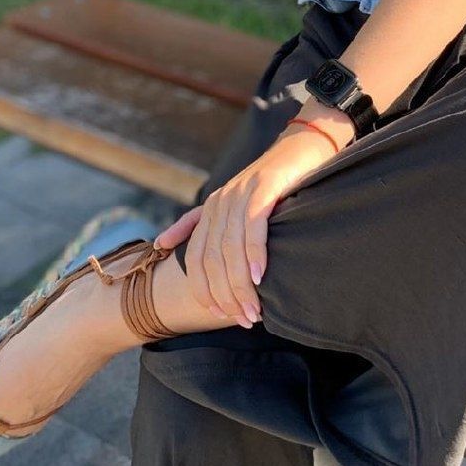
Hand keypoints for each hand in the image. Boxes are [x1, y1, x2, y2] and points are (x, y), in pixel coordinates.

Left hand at [153, 114, 349, 325]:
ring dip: (241, 285)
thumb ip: (199, 222)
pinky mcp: (264, 188)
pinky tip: (261, 277)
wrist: (304, 146)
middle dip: (226, 295)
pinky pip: (252, 227)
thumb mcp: (234, 203)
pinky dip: (255, 255)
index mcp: (211, 208)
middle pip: (212, 259)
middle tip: (243, 319)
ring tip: (253, 311)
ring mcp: (241, 193)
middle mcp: (221, 201)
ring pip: (230, 249)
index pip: (196, 258)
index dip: (204, 289)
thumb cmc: (274, 183)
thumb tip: (161, 243)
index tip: (219, 314)